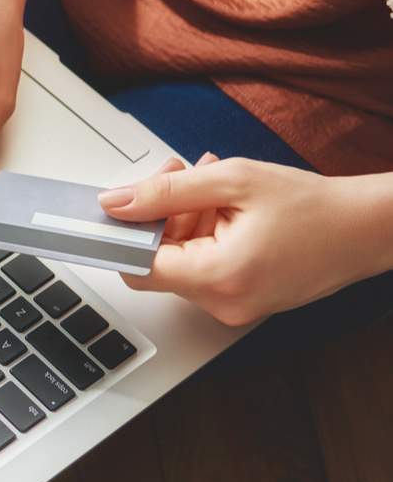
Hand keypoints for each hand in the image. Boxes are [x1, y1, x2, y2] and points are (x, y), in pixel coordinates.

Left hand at [100, 155, 392, 325]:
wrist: (368, 229)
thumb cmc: (314, 206)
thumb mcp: (232, 181)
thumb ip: (166, 191)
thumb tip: (116, 202)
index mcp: (218, 277)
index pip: (138, 265)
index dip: (123, 232)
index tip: (115, 208)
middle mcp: (222, 303)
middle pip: (158, 260)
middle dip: (159, 214)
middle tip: (179, 175)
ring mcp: (233, 307)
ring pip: (180, 260)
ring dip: (183, 219)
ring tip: (211, 184)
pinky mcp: (241, 300)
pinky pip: (204, 267)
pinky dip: (204, 234)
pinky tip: (225, 207)